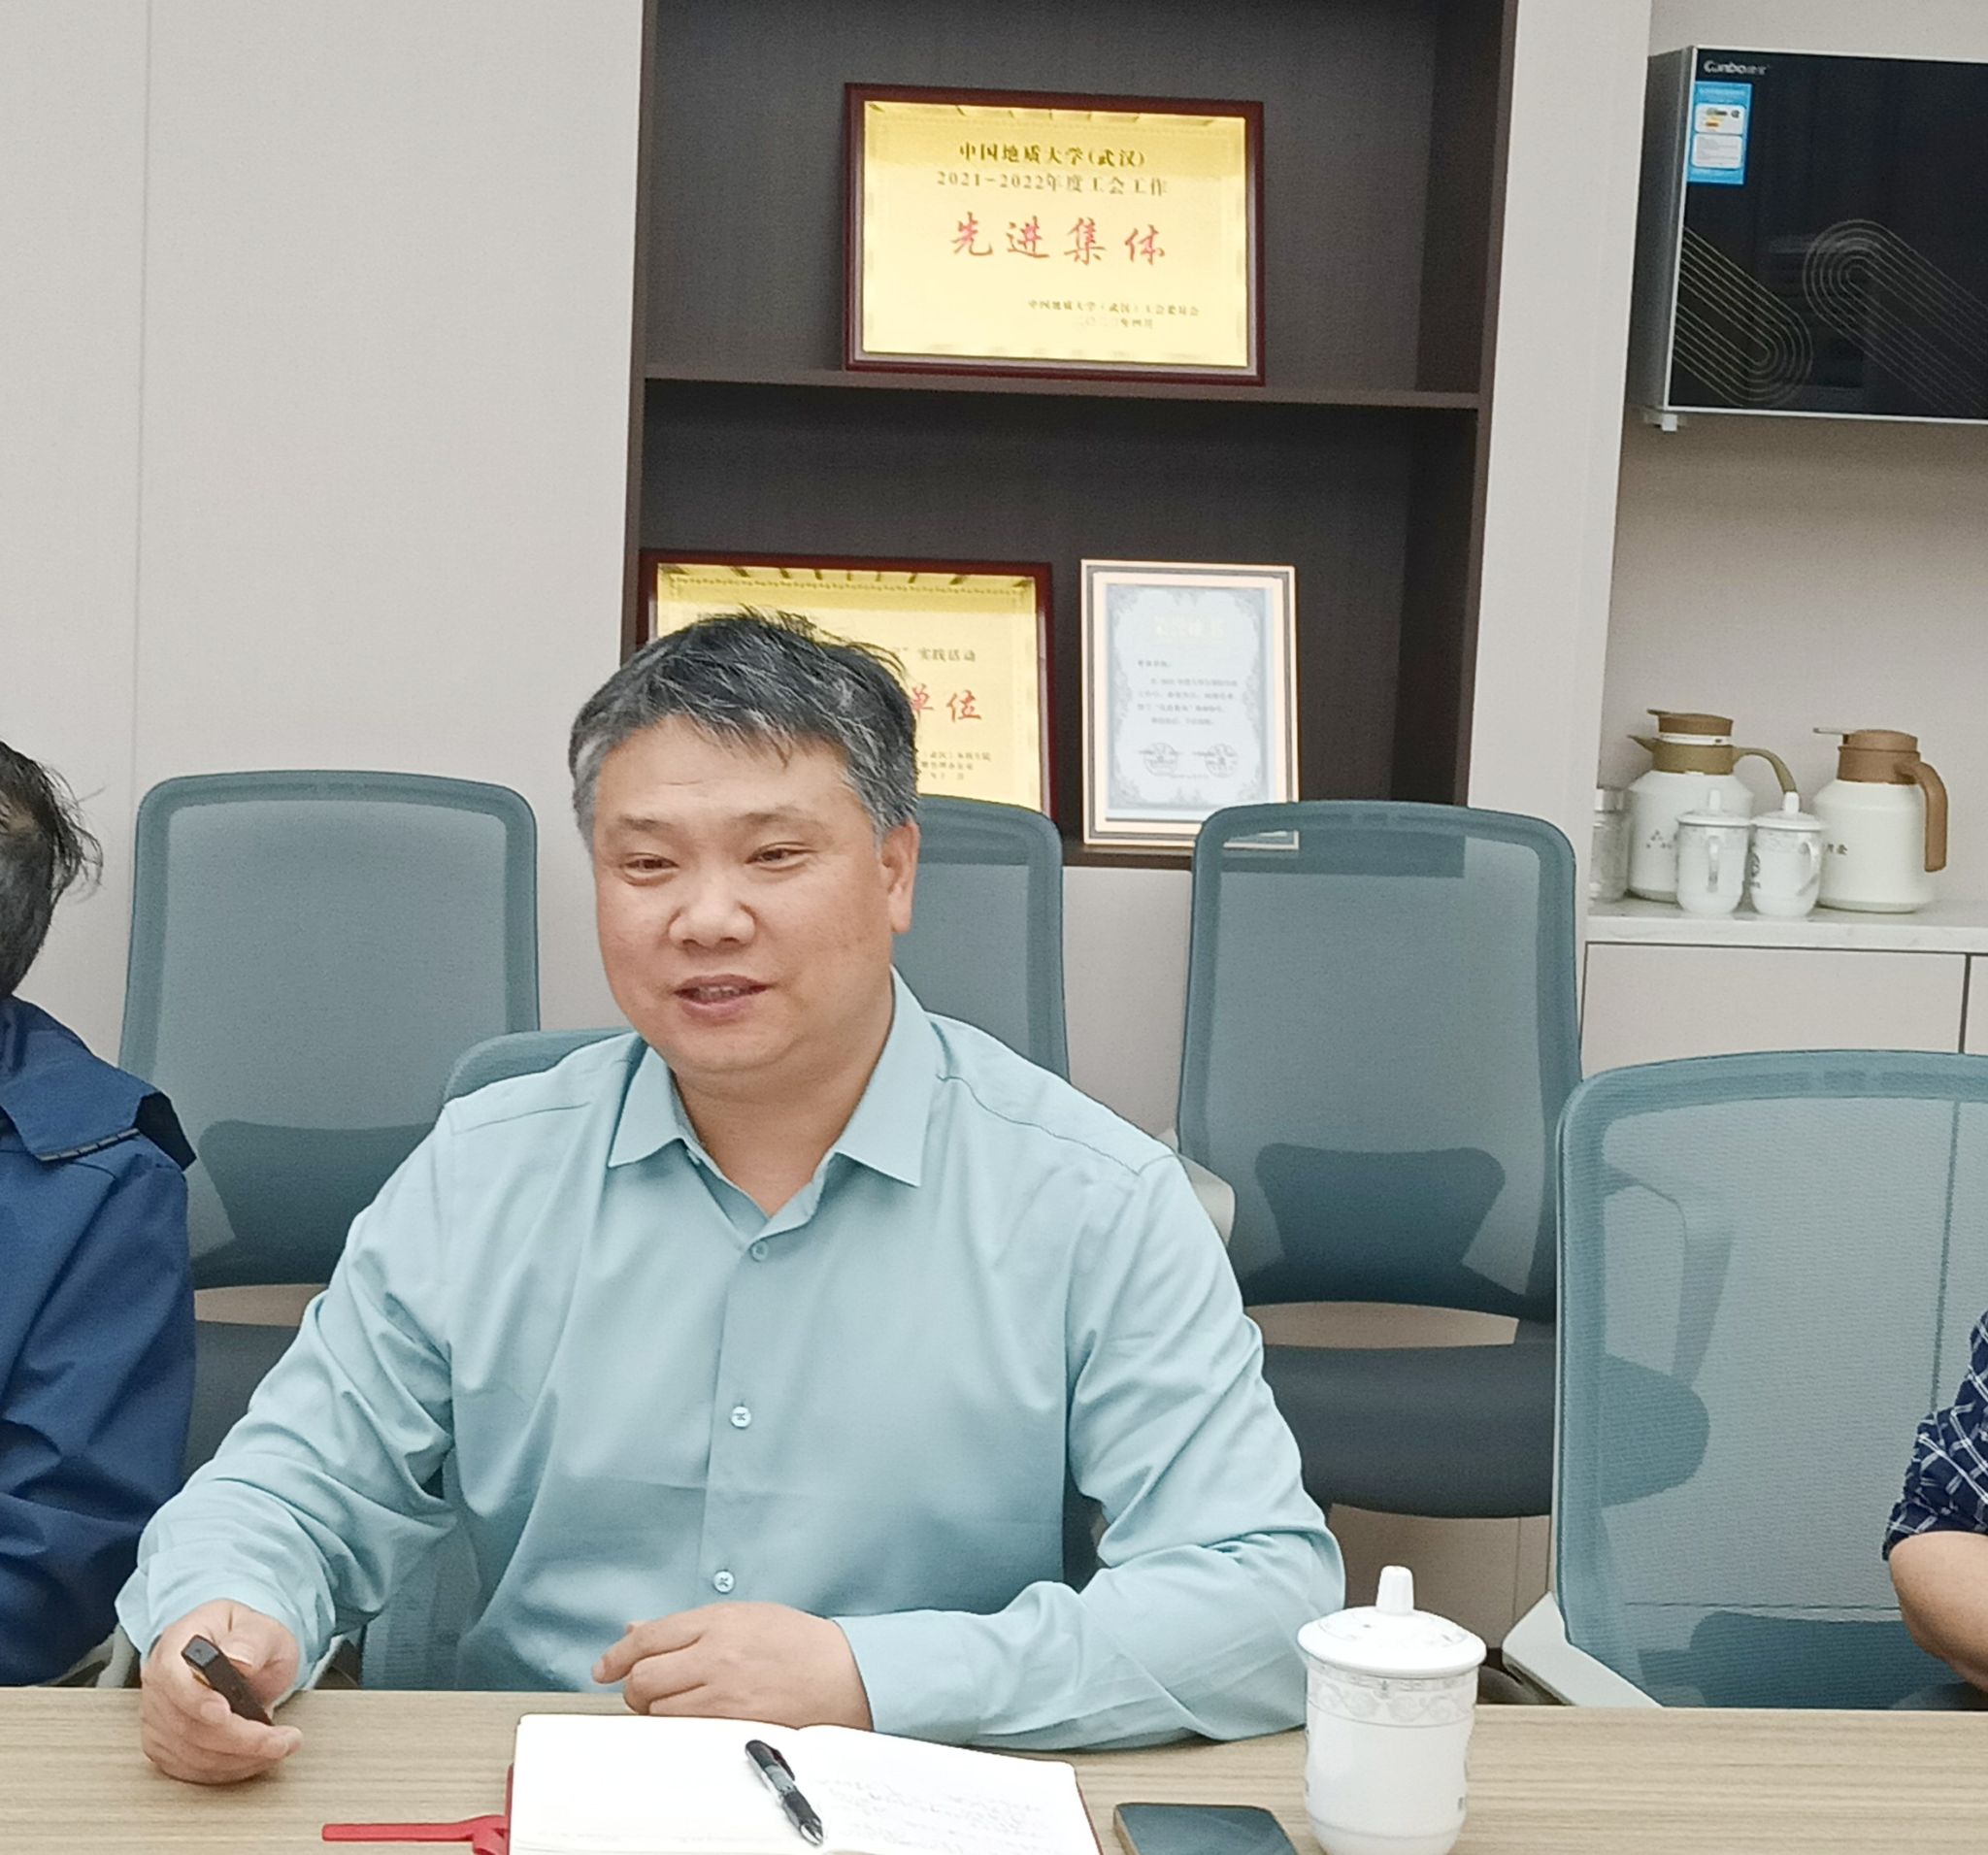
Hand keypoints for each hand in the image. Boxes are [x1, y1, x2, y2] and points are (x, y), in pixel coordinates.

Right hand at [139, 1600, 302, 1784]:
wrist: (245, 1659)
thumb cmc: (249, 1640)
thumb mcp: (263, 1629)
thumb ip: (252, 1641)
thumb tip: (239, 1659)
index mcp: (176, 1644)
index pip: (172, 1677)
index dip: (196, 1700)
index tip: (225, 1714)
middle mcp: (159, 1683)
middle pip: (186, 1725)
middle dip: (239, 1738)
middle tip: (279, 1739)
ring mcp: (157, 1718)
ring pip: (190, 1754)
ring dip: (240, 1758)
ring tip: (279, 1746)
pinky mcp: (165, 1746)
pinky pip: (192, 1769)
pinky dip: (229, 1769)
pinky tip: (257, 1758)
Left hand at [593, 1601, 872, 1728]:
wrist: (843, 1673)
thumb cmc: (798, 1642)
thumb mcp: (744, 1616)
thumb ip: (689, 1625)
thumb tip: (639, 1630)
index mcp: (719, 1621)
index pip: (649, 1637)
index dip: (617, 1654)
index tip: (604, 1667)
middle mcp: (717, 1654)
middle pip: (644, 1676)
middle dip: (633, 1687)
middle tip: (639, 1689)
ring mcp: (725, 1692)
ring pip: (659, 1709)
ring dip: (652, 1709)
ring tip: (666, 1705)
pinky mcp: (734, 1723)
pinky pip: (684, 1730)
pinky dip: (675, 1726)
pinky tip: (684, 1719)